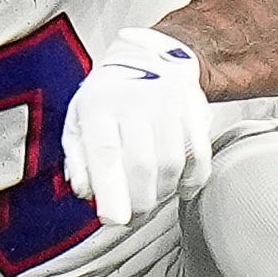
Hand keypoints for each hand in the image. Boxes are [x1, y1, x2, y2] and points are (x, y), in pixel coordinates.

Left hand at [64, 26, 215, 226]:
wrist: (148, 56)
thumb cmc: (107, 97)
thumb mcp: (78, 119)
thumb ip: (78, 158)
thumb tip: (85, 192)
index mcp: (99, 106)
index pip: (106, 153)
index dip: (111, 191)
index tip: (113, 220)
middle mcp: (136, 102)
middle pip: (142, 165)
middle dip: (139, 202)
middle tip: (133, 216)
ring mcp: (169, 104)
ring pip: (172, 164)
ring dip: (162, 193)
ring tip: (152, 198)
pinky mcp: (194, 109)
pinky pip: (199, 155)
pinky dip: (192, 179)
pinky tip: (180, 188)